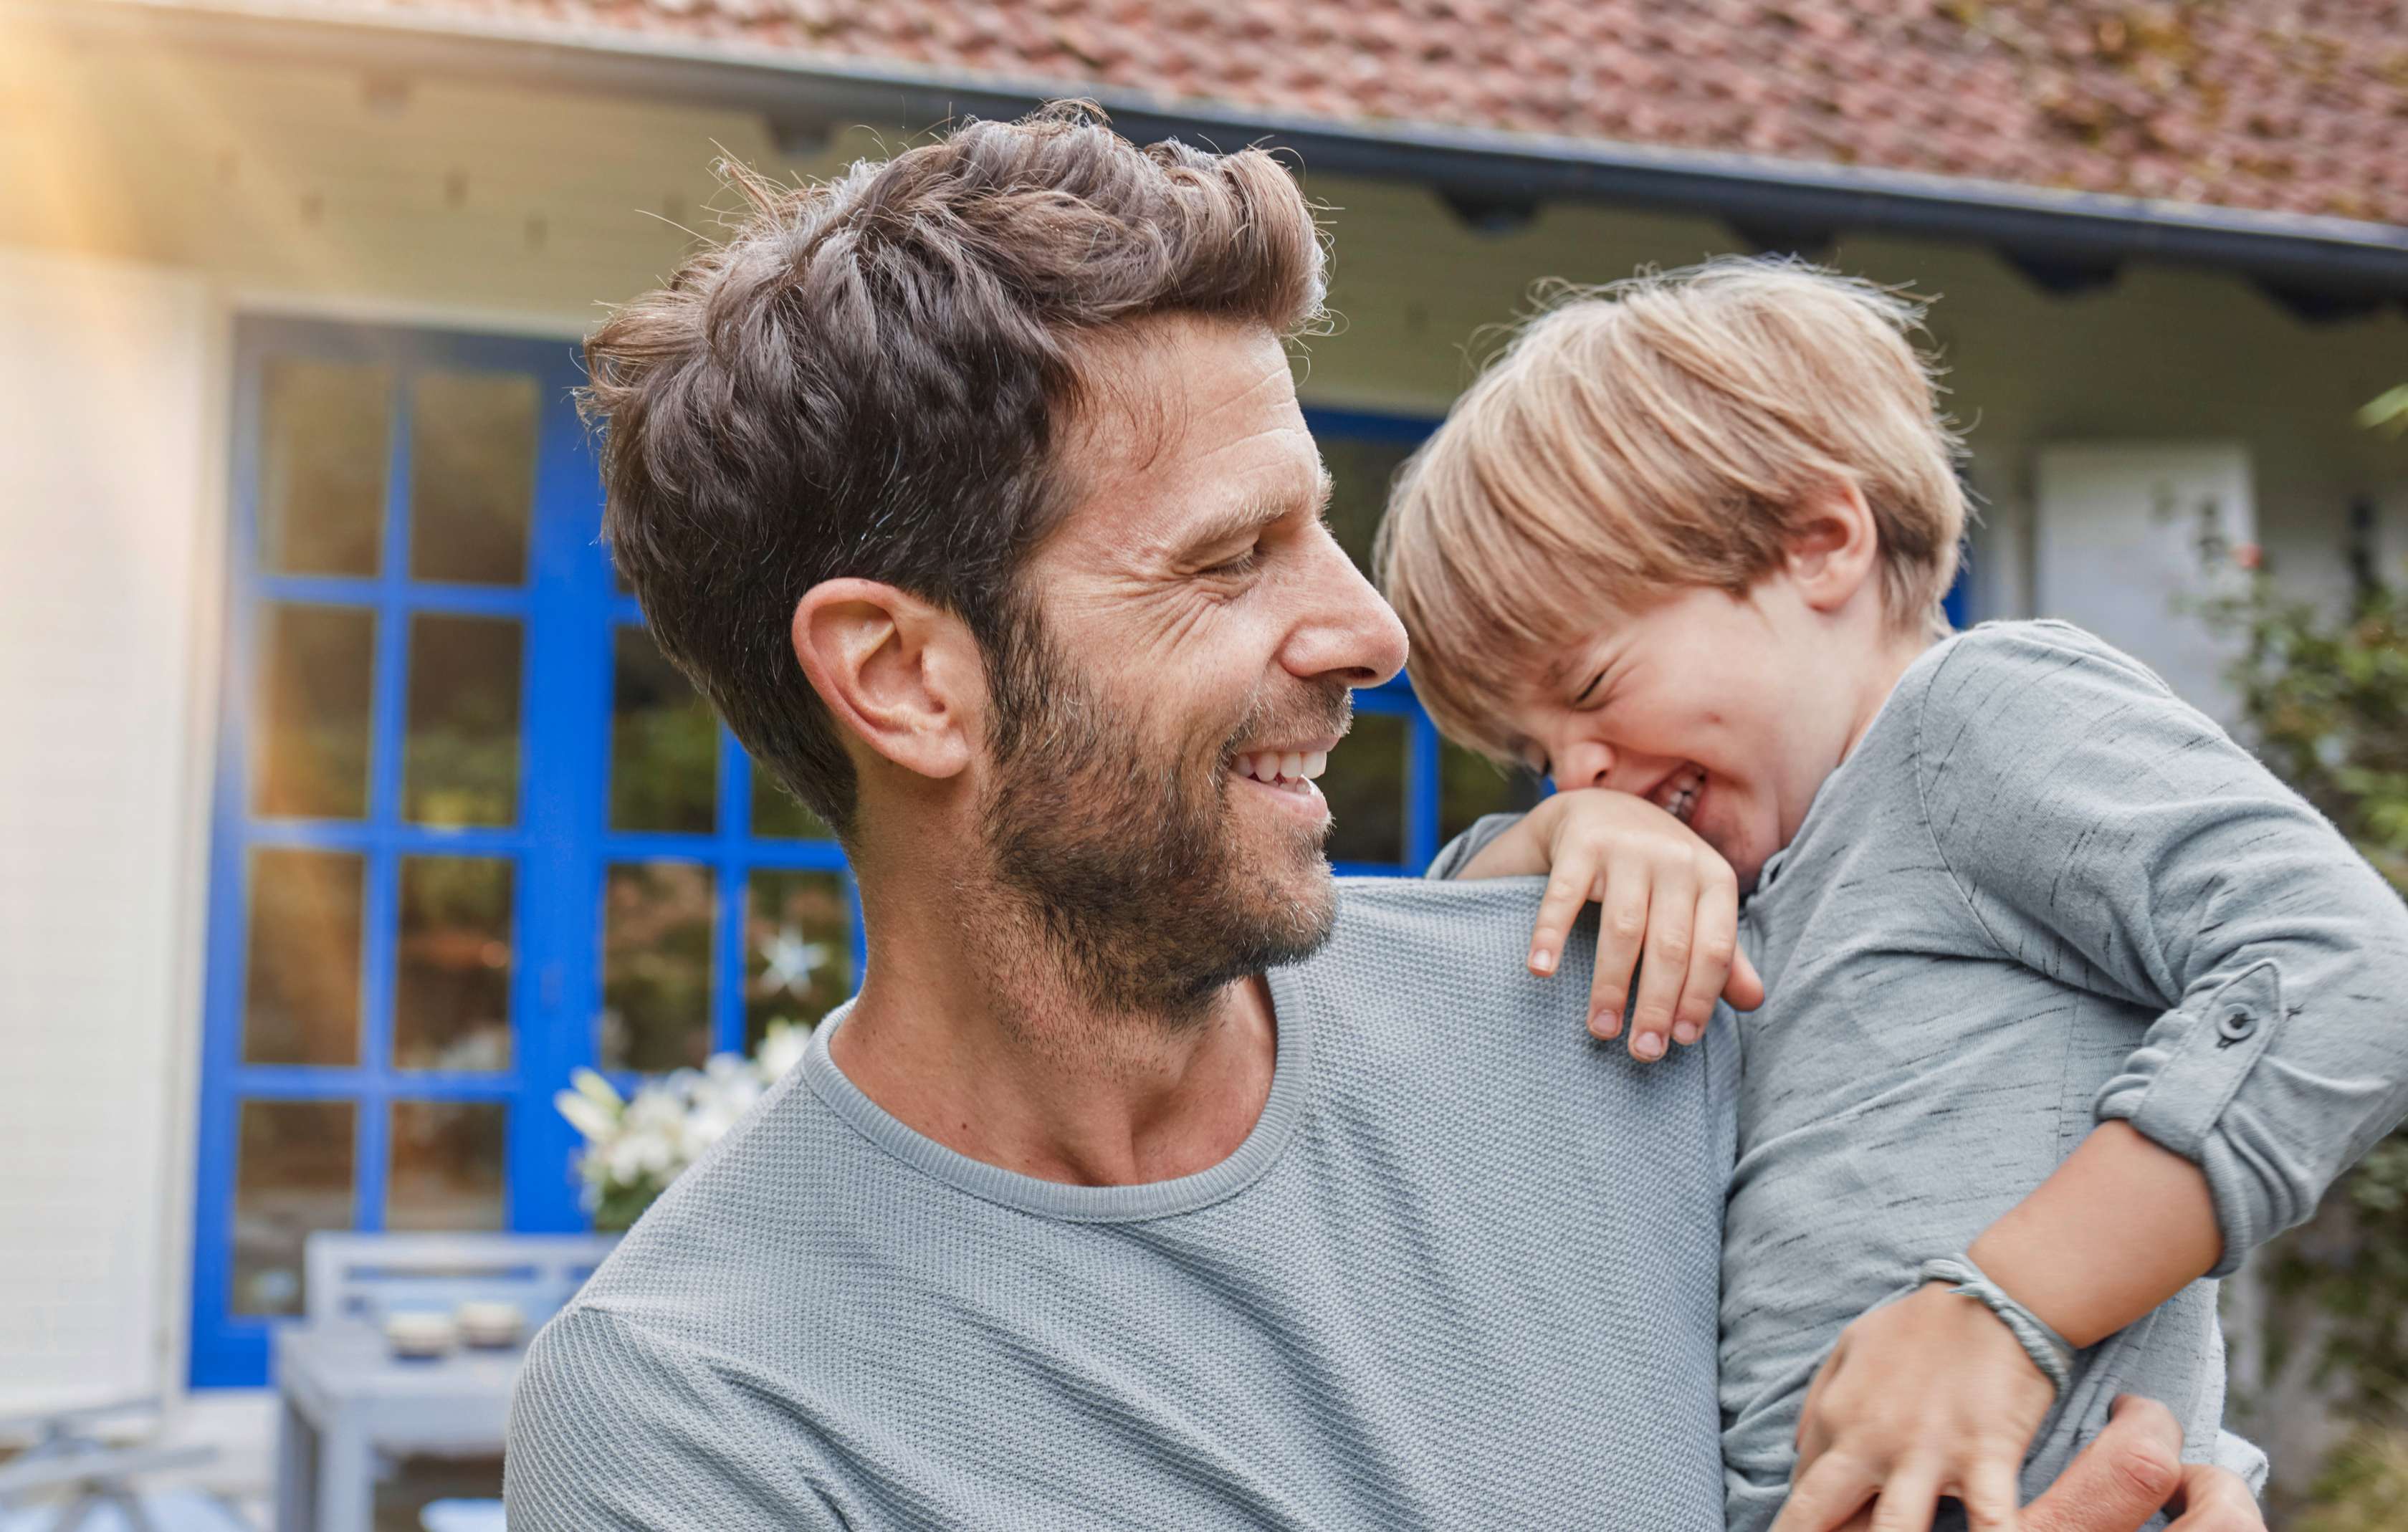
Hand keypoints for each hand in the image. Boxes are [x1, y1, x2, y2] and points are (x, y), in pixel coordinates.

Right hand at [1499, 787, 1762, 1059]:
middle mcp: (1676, 858)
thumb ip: (1722, 955)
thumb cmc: (1659, 875)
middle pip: (1671, 945)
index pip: (1715, 948)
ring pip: (1623, 929)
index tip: (1681, 1042)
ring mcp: (1628, 847)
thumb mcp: (1698, 906)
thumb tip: (1755, 1002)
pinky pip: (1564, 897)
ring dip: (1611, 985)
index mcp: (1714, 878)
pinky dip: (1550, 935)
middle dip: (1657, 1004)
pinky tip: (1541, 973)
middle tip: (1643, 1052)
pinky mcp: (1581, 842)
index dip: (1700, 998)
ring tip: (1601, 1030)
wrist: (1604, 809)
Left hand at [1775, 1281, 2057, 1531]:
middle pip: (1824, 1516)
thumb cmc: (1918, 1326)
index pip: (1806, 1493)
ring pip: (1894, 1531)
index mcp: (1839, 1417)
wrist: (1993, 1298)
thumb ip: (1817, 1403)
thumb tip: (1795, 1456)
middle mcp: (1874, 1441)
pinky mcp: (1988, 1457)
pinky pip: (1990, 1521)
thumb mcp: (1848, 1348)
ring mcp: (1931, 1453)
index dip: (1804, 1526)